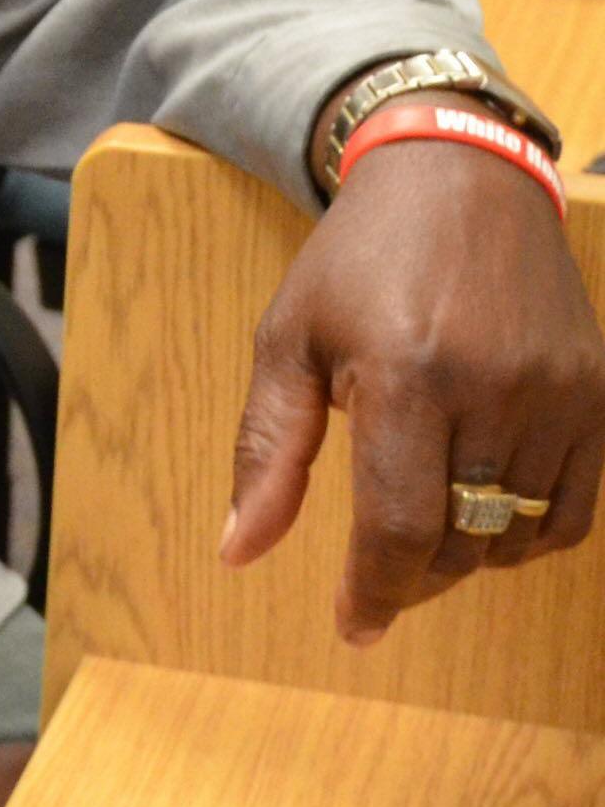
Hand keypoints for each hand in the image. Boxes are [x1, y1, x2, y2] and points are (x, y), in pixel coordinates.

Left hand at [225, 96, 604, 642]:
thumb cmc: (356, 261)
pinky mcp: (600, 394)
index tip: (353, 624)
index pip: (399, 524)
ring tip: (422, 538)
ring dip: (468, 557)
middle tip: (375, 579)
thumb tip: (238, 551)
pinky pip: (574, 510)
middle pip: (461, 538)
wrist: (458, 181)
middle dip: (410, 577)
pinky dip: (529, 536)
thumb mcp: (288, 341)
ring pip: (518, 533)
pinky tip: (486, 521)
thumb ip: (268, 450)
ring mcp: (561, 394)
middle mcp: (496, 389)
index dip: (374, 591)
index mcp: (407, 374)